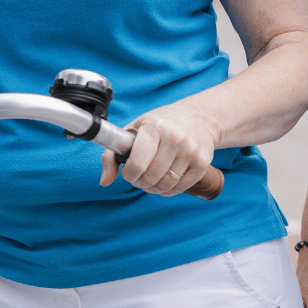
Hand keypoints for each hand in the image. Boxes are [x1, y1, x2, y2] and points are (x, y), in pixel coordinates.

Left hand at [99, 103, 216, 196]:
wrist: (199, 117)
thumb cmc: (161, 123)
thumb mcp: (134, 129)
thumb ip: (112, 154)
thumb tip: (104, 181)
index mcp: (155, 127)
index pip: (137, 164)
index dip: (129, 174)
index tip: (128, 171)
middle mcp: (175, 138)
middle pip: (150, 178)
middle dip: (140, 182)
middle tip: (139, 177)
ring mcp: (191, 150)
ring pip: (165, 185)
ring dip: (154, 188)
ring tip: (151, 179)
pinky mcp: (203, 162)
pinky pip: (180, 188)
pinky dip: (169, 190)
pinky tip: (165, 180)